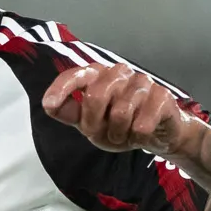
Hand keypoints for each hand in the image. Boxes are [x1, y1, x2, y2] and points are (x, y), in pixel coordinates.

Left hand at [41, 61, 198, 156]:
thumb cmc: (120, 125)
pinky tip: (142, 134)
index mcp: (98, 75)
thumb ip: (71, 112)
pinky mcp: (161, 96)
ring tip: (124, 134)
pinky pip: (142, 124)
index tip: (49, 103)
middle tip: (102, 133)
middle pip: (96, 96)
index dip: (61, 88)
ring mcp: (141, 82)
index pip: (75, 75)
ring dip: (119, 134)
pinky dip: (138, 137)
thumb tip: (49, 103)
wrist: (156, 135)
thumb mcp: (90, 123)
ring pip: (121, 112)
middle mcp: (118, 73)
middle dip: (94, 123)